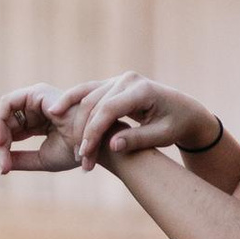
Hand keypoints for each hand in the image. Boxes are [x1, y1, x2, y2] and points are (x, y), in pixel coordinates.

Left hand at [0, 84, 89, 174]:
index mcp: (39, 120)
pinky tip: (4, 143)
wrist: (97, 145)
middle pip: (3, 124)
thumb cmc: (76, 152)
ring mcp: (36, 97)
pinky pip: (7, 105)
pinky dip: (1, 124)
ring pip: (2, 116)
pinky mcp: (36, 92)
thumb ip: (19, 160)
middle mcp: (36, 107)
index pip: (10, 132)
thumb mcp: (41, 159)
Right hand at [66, 72, 224, 168]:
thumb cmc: (176, 125)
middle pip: (95, 104)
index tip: (86, 153)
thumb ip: (137, 140)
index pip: (109, 109)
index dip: (94, 131)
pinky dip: (71, 100)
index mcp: (142, 89)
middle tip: (81, 159)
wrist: (184, 111)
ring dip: (77, 123)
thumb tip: (112, 146)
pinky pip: (87, 91)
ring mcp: (118, 80)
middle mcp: (127, 80)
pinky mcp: (111, 84)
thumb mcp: (162, 136)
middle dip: (84, 132)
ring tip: (74, 149)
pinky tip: (54, 111)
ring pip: (87, 98)